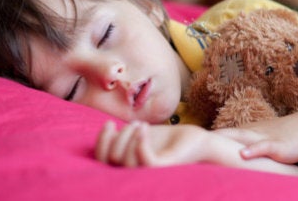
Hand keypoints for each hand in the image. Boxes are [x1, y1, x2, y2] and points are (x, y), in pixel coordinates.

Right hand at [95, 120, 209, 166]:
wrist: (195, 141)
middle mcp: (136, 174)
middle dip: (118, 137)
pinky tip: (144, 127)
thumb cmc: (167, 140)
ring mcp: (150, 173)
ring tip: (142, 125)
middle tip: (136, 124)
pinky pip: (145, 160)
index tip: (110, 123)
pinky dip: (140, 142)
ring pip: (125, 160)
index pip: (101, 161)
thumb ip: (122, 138)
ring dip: (129, 136)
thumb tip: (105, 130)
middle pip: (110, 159)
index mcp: (127, 168)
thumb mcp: (140, 136)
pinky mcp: (165, 168)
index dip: (101, 141)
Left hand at [95, 120, 297, 176]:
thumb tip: (209, 156)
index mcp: (234, 136)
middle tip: (173, 148)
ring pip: (237, 141)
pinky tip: (243, 156)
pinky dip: (254, 151)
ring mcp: (260, 138)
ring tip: (198, 149)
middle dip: (193, 143)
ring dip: (220, 145)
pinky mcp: (278, 145)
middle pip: (215, 139)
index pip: (205, 140)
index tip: (164, 147)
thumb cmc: (279, 138)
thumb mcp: (251, 145)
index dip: (186, 144)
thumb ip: (231, 149)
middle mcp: (242, 135)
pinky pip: (265, 148)